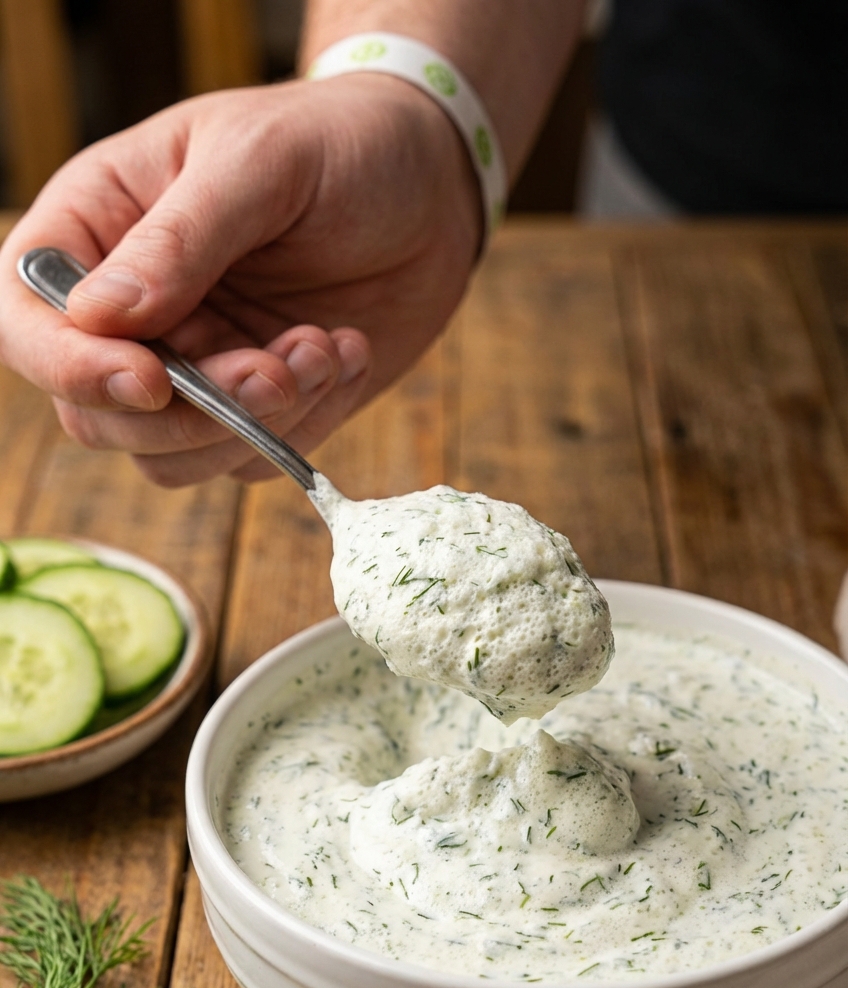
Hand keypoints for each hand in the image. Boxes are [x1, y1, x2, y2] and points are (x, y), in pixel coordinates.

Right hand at [0, 75, 479, 483]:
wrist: (432, 184)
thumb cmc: (336, 144)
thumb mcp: (259, 163)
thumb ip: (181, 239)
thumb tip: (100, 317)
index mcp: (99, 229)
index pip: (29, 321)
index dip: (72, 368)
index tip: (150, 381)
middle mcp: (134, 313)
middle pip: (99, 416)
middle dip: (190, 414)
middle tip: (275, 371)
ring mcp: (195, 367)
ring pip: (175, 456)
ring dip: (256, 425)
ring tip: (323, 349)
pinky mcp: (256, 409)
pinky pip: (253, 460)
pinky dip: (306, 424)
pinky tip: (345, 351)